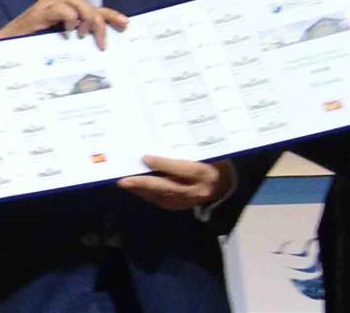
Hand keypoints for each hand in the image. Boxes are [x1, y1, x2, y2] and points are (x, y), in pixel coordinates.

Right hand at [0, 0, 127, 48]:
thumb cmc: (28, 52)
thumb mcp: (59, 49)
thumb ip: (76, 44)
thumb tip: (100, 50)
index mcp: (64, 13)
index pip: (92, 9)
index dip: (110, 15)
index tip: (126, 25)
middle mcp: (56, 5)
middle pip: (87, 2)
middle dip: (101, 19)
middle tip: (103, 42)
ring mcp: (46, 5)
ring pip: (77, 0)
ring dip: (87, 17)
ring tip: (86, 35)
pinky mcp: (37, 11)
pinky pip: (61, 8)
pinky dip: (68, 18)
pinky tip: (68, 32)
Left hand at [119, 156, 233, 210]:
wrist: (225, 184)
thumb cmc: (212, 162)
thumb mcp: (206, 153)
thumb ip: (187, 151)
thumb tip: (160, 144)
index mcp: (206, 173)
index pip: (184, 169)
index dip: (164, 164)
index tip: (145, 157)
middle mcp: (198, 190)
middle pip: (169, 188)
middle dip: (145, 184)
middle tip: (124, 181)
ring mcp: (191, 201)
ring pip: (163, 197)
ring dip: (142, 191)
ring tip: (124, 183)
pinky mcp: (183, 206)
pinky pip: (162, 201)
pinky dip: (147, 195)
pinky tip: (136, 188)